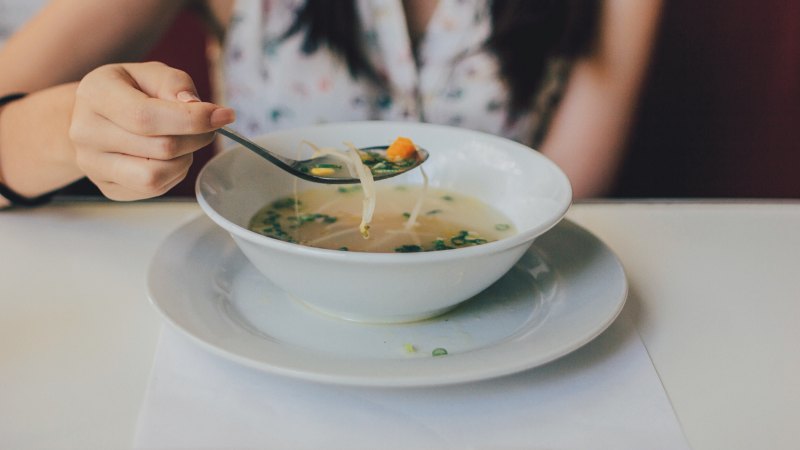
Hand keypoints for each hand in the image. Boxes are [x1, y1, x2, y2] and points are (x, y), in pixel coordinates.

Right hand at [69, 62, 234, 199]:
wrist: (93, 116)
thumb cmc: (128, 91)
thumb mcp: (150, 73)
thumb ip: (175, 84)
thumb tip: (196, 107)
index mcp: (95, 95)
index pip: (146, 117)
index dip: (192, 120)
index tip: (223, 115)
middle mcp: (86, 132)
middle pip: (160, 148)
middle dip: (197, 138)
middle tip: (208, 127)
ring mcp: (93, 164)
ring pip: (156, 177)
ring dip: (184, 160)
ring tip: (185, 142)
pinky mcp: (107, 187)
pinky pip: (153, 190)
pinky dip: (173, 174)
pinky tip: (170, 158)